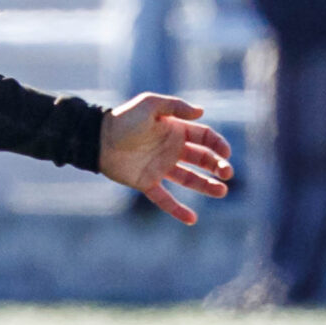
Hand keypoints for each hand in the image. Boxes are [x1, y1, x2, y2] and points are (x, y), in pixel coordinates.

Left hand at [98, 94, 232, 224]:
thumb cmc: (124, 118)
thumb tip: (201, 112)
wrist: (98, 138)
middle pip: (202, 159)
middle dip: (217, 166)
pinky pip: (165, 199)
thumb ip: (175, 106)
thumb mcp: (150, 104)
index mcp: (174, 130)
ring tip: (222, 192)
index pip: (204, 138)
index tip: (226, 154)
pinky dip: (177, 210)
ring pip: (189, 179)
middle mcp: (171, 149)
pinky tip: (192, 220)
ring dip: (207, 186)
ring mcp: (160, 167)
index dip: (218, 145)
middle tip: (227, 174)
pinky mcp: (147, 182)